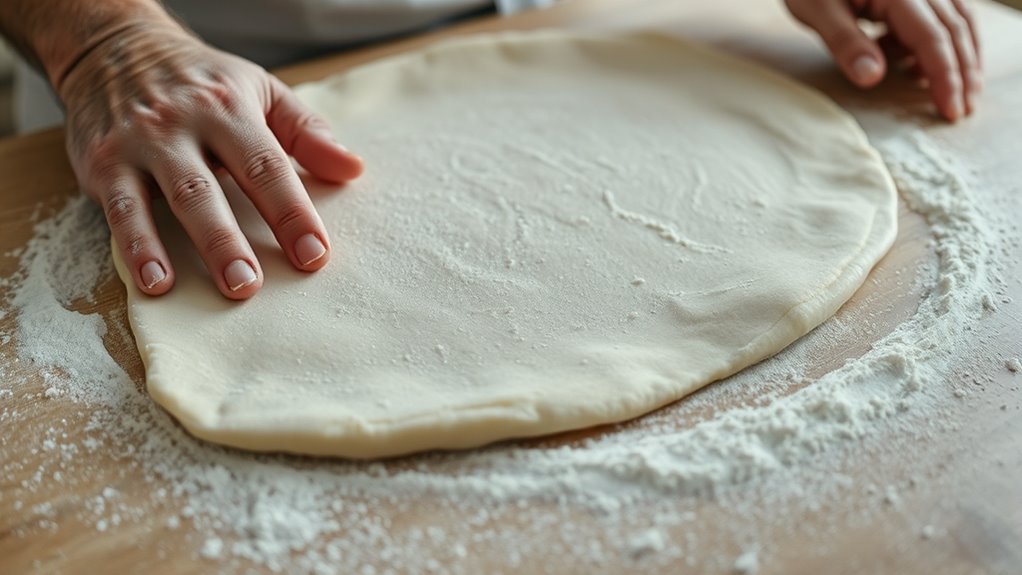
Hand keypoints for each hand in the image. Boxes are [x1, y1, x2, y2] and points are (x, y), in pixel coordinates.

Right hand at [60, 20, 363, 298]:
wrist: (113, 47)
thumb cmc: (203, 82)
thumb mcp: (260, 91)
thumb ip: (307, 133)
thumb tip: (353, 169)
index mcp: (229, 109)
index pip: (267, 166)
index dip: (292, 212)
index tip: (315, 254)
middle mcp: (183, 125)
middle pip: (214, 188)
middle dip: (236, 240)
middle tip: (258, 285)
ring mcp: (141, 145)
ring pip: (175, 199)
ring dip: (201, 246)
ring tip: (225, 287)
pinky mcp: (105, 165)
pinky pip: (122, 211)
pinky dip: (138, 248)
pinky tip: (156, 282)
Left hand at [786, 0, 980, 121]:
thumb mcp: (818, 11)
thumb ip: (846, 43)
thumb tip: (872, 78)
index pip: (932, 38)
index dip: (945, 76)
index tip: (950, 110)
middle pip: (954, 30)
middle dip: (963, 73)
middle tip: (963, 110)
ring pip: (958, 20)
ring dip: (963, 57)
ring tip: (962, 92)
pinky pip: (946, 13)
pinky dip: (946, 41)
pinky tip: (927, 68)